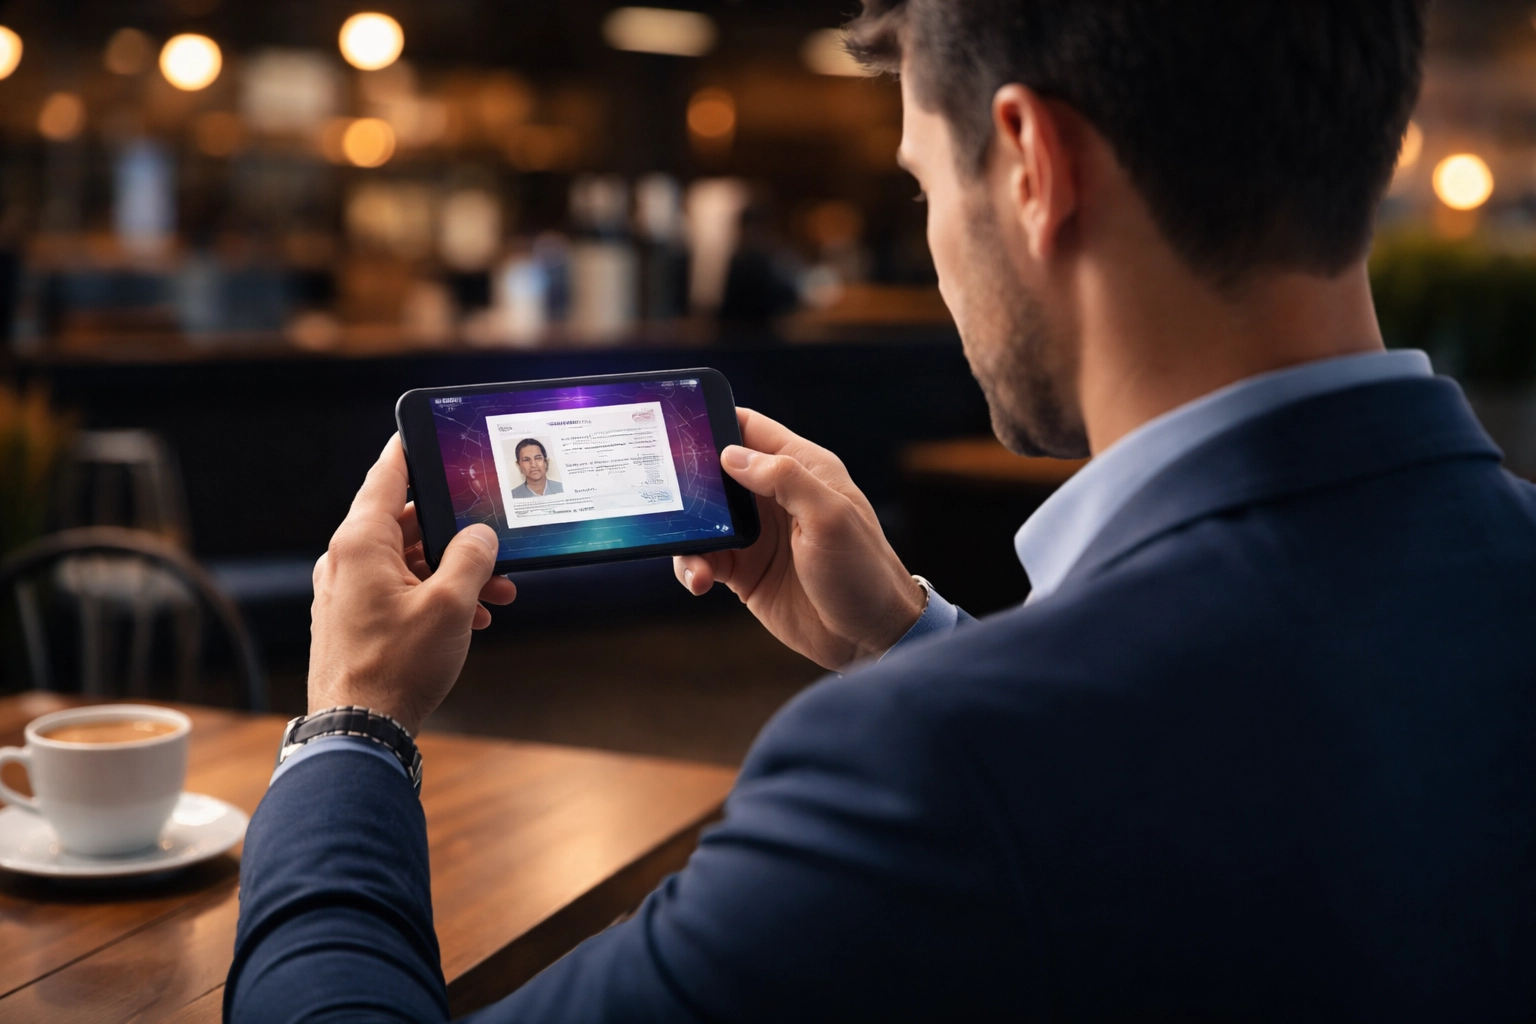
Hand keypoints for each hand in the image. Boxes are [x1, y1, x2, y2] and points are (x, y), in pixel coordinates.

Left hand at [307, 435, 516, 733]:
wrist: (360, 729)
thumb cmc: (397, 667)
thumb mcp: (451, 605)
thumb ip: (472, 557)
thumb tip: (480, 536)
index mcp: (361, 542)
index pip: (388, 475)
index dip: (411, 448)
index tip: (425, 428)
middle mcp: (348, 560)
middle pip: (407, 522)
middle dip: (457, 534)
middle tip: (494, 541)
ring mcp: (349, 591)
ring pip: (410, 561)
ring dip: (454, 571)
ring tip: (496, 593)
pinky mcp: (356, 619)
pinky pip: (401, 590)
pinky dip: (436, 595)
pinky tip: (472, 617)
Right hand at [674, 409, 925, 670]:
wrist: (868, 637)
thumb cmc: (862, 571)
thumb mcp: (830, 517)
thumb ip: (784, 479)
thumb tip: (731, 454)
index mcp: (802, 468)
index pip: (749, 428)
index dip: (714, 421)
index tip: (676, 425)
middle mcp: (775, 496)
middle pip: (715, 472)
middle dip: (686, 481)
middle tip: (659, 491)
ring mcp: (758, 534)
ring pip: (703, 519)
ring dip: (686, 534)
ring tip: (691, 556)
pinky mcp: (745, 570)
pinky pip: (705, 558)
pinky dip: (693, 566)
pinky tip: (699, 582)